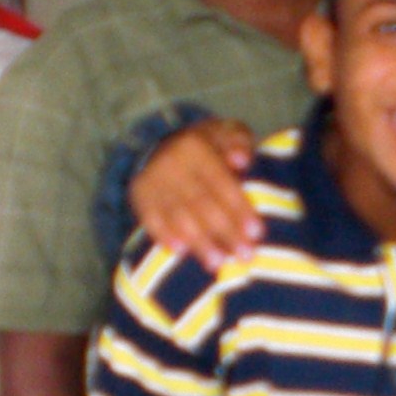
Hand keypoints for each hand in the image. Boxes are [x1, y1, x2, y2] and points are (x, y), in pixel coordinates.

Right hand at [130, 118, 261, 269]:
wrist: (163, 141)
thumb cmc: (209, 144)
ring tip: (218, 263)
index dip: (239, 209)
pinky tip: (180, 252)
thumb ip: (238, 142)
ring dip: (199, 242)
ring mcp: (153, 180)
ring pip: (178, 216)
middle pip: (201, 204)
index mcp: (195, 145)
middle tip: (244, 256)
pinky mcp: (139, 195)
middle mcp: (171, 163)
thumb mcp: (226, 132)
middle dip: (225, 232)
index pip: (221, 183)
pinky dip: (164, 236)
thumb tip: (241, 160)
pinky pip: (150, 219)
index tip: (256, 233)